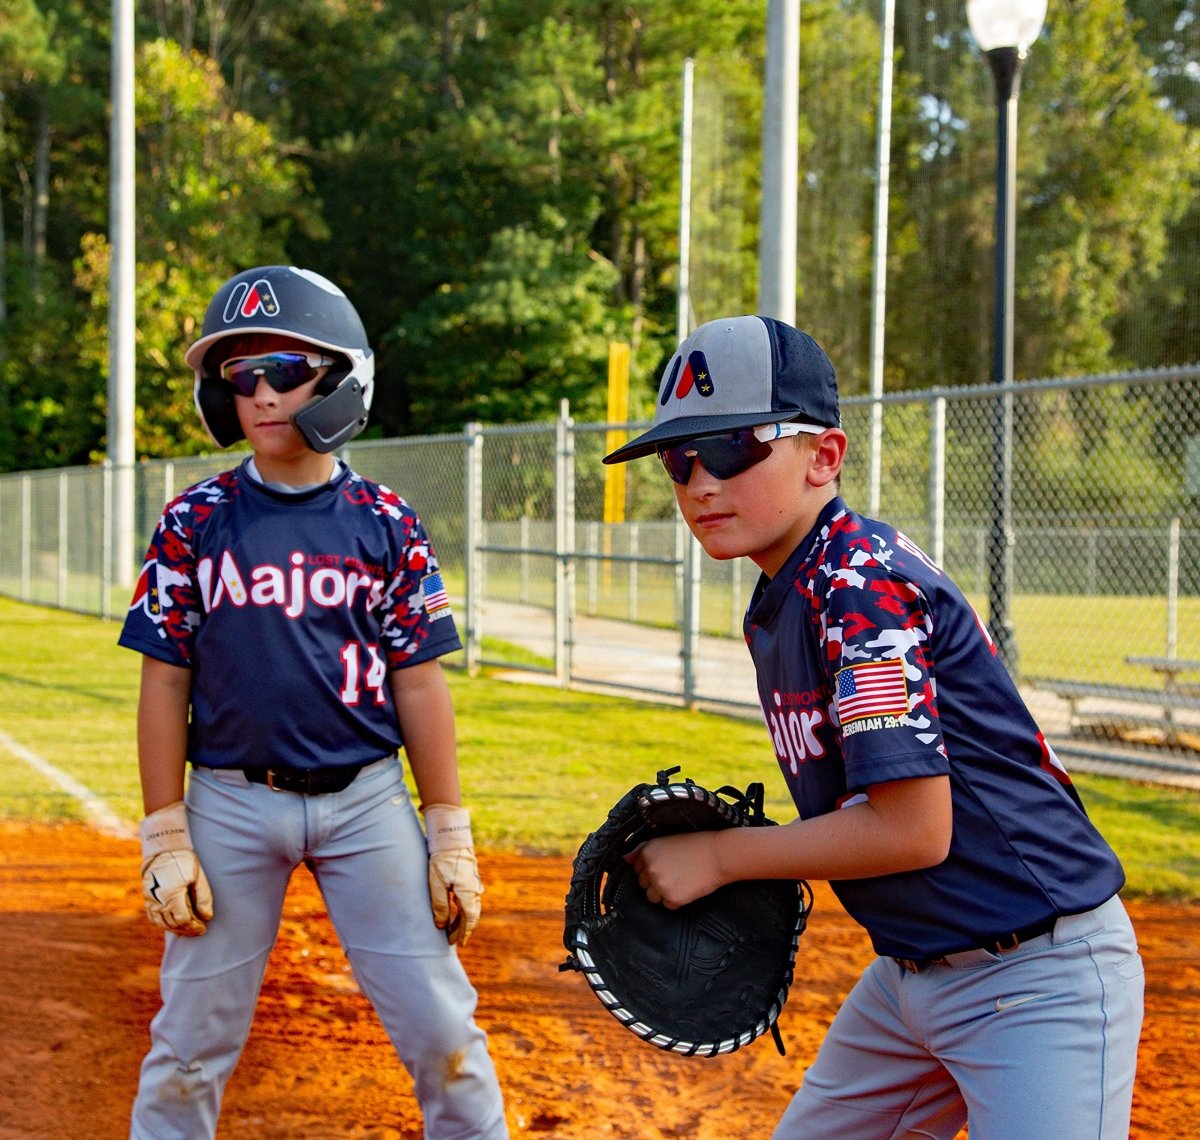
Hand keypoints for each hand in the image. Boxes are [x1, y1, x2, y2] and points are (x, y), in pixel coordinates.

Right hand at [139, 801, 212, 936]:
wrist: (162, 848)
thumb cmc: (183, 860)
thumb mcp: (198, 876)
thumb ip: (203, 897)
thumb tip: (207, 917)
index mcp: (172, 896)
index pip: (183, 920)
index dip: (193, 927)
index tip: (203, 928)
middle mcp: (158, 901)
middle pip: (172, 924)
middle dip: (186, 930)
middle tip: (197, 930)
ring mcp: (150, 901)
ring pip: (161, 923)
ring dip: (174, 929)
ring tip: (187, 929)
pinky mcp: (146, 898)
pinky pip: (153, 917)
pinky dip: (163, 923)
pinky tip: (172, 923)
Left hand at [423, 804, 482, 945]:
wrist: (451, 837)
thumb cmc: (442, 860)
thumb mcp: (437, 884)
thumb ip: (440, 906)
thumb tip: (441, 925)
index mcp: (468, 893)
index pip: (469, 919)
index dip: (464, 933)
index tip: (458, 944)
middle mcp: (474, 890)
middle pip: (470, 914)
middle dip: (462, 929)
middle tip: (451, 941)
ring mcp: (473, 883)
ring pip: (469, 906)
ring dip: (461, 919)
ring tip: (450, 928)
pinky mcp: (469, 877)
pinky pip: (468, 898)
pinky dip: (461, 908)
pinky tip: (453, 911)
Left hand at [626, 831, 726, 908]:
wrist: (719, 854)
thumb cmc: (695, 845)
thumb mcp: (666, 840)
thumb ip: (642, 850)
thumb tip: (625, 859)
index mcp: (647, 851)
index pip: (637, 869)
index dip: (651, 868)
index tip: (666, 866)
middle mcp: (650, 868)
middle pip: (643, 885)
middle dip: (656, 882)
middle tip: (677, 873)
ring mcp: (660, 884)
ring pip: (653, 897)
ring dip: (664, 893)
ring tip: (682, 880)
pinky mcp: (672, 898)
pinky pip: (668, 905)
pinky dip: (677, 900)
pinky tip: (688, 887)